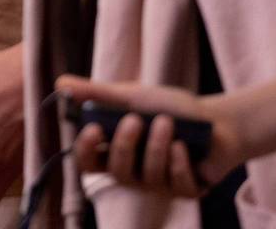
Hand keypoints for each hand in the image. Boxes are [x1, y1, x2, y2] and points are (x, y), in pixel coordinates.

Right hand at [57, 76, 242, 197]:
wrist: (215, 118)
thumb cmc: (170, 107)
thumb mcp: (133, 96)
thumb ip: (98, 93)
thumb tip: (60, 83)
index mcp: (115, 150)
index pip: (88, 162)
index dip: (85, 151)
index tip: (92, 128)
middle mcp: (134, 172)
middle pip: (116, 172)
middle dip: (125, 145)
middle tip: (136, 119)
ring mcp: (159, 185)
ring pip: (148, 176)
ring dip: (157, 145)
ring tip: (169, 123)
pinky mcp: (185, 192)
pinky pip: (176, 182)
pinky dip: (180, 160)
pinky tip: (185, 147)